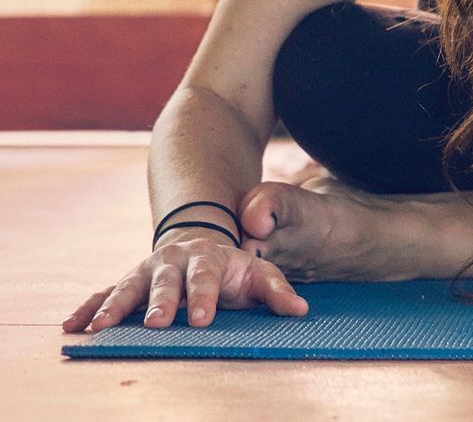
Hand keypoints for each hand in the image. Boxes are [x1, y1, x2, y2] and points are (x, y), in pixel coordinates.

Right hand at [62, 231, 307, 332]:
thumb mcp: (259, 274)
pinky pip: (104, 294)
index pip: (206, 278)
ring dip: (115, 306)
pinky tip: (73, 326)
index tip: (203, 319)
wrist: (200, 244)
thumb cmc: (233, 269)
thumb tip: (300, 310)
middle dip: (161, 302)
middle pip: (165, 282)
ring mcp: (147, 271)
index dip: (205, 298)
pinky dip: (89, 308)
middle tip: (157, 323)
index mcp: (208, 258)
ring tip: (100, 328)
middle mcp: (173, 262)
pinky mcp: (127, 283)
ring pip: (128, 286)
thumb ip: (277, 291)